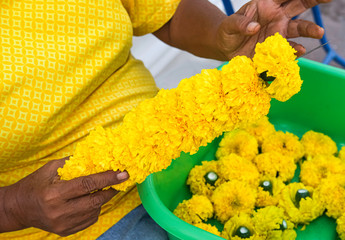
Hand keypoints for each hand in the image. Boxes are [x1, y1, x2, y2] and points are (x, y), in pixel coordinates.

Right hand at [0, 157, 128, 235]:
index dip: (108, 178)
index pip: (88, 185)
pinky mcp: (65, 231)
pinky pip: (89, 220)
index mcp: (55, 194)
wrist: (19, 208)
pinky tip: (91, 201)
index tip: (123, 173)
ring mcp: (63, 224)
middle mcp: (59, 212)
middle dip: (111, 189)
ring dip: (103, 199)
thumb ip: (74, 162)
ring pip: (95, 211)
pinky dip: (95, 209)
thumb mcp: (51, 168)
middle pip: (95, 201)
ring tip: (104, 189)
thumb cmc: (36, 184)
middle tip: (120, 180)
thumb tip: (97, 157)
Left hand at [216, 0, 330, 58]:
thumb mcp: (229, 26)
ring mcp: (278, 32)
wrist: (226, 49)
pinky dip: (295, 50)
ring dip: (309, 30)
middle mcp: (276, 16)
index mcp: (266, 5)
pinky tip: (299, 51)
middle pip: (299, 5)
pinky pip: (289, 49)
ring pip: (298, 28)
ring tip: (318, 33)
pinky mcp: (276, 49)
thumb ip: (240, 24)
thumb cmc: (228, 32)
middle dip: (314, 0)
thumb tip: (254, 27)